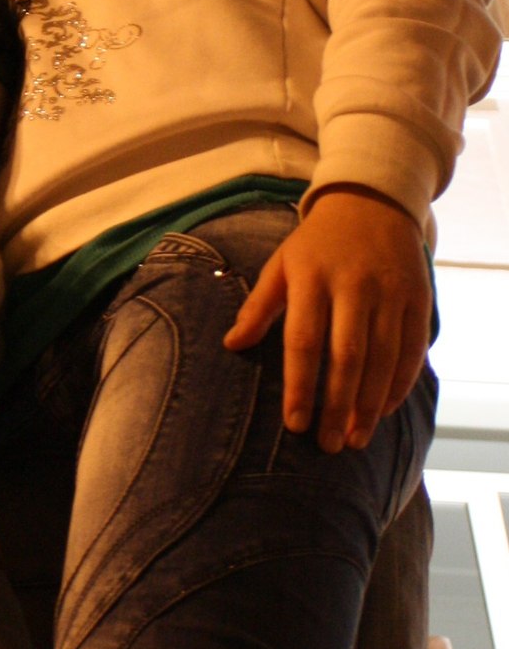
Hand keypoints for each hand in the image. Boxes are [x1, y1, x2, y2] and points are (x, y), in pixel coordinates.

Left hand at [223, 187, 431, 453]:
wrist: (372, 202)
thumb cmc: (316, 244)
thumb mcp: (281, 265)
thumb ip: (258, 306)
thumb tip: (231, 345)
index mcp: (312, 279)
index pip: (304, 342)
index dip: (299, 386)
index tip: (295, 425)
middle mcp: (354, 286)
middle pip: (346, 357)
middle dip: (337, 406)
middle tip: (328, 445)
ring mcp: (390, 292)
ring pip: (383, 358)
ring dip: (369, 404)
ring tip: (354, 439)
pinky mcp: (418, 297)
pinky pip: (412, 349)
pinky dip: (400, 383)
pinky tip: (383, 411)